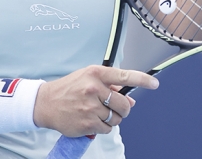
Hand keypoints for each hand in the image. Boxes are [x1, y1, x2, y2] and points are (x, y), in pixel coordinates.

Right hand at [33, 66, 158, 136]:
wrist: (46, 103)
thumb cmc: (69, 88)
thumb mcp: (88, 78)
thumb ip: (110, 86)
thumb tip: (131, 101)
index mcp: (95, 73)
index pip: (124, 75)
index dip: (142, 80)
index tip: (154, 84)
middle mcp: (94, 88)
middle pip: (124, 104)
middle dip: (123, 109)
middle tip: (114, 107)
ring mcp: (90, 107)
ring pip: (116, 118)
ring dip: (112, 118)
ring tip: (98, 112)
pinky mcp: (88, 123)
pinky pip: (107, 129)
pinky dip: (104, 127)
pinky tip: (92, 120)